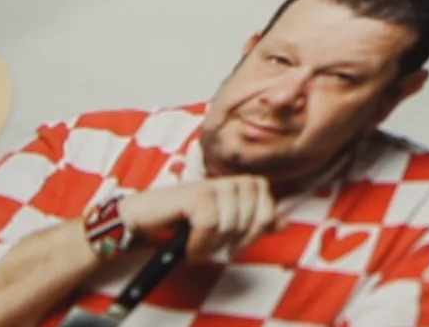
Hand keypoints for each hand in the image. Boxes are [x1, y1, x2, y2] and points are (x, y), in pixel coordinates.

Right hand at [116, 177, 277, 259]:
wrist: (144, 220)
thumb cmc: (182, 222)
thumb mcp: (223, 225)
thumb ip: (252, 223)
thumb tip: (284, 223)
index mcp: (240, 186)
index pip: (268, 203)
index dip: (258, 227)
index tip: (238, 245)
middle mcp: (229, 181)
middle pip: (253, 216)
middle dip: (234, 240)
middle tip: (212, 247)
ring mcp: (212, 185)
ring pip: (232, 223)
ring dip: (213, 245)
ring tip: (197, 246)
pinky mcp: (195, 193)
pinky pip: (210, 225)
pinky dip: (199, 243)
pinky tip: (189, 247)